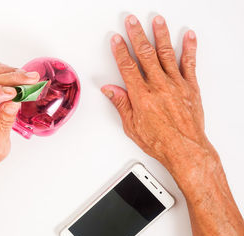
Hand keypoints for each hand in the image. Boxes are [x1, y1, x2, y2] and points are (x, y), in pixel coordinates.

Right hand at [101, 15, 214, 183]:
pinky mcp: (190, 87)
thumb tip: (110, 90)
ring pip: (166, 54)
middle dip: (137, 35)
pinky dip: (189, 48)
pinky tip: (188, 37)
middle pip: (145, 54)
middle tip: (132, 22)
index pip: (127, 67)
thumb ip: (121, 104)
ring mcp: (176, 84)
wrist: (185, 149)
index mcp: (142, 96)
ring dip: (160, 35)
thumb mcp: (132, 126)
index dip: (120, 51)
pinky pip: (189, 63)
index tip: (117, 39)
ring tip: (157, 21)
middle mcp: (159, 86)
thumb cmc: (160, 141)